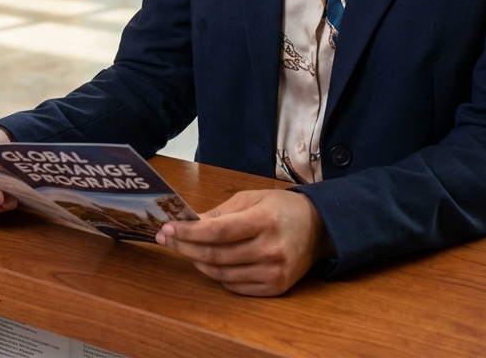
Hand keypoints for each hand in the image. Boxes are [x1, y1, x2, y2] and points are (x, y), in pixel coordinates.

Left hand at [155, 189, 333, 295]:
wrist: (318, 228)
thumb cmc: (282, 209)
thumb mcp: (252, 198)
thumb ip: (220, 212)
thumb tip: (189, 222)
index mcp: (264, 221)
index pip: (217, 232)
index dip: (188, 232)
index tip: (168, 228)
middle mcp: (270, 249)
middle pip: (215, 255)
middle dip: (185, 247)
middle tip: (167, 239)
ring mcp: (273, 272)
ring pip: (222, 273)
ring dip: (198, 262)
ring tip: (187, 249)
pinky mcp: (275, 287)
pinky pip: (235, 286)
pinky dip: (218, 275)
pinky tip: (210, 262)